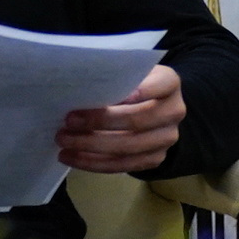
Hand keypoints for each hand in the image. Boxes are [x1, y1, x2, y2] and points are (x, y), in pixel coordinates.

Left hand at [58, 61, 186, 173]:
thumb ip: (115, 78)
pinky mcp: (156, 158)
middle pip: (137, 120)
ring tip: (63, 142)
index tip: (110, 93)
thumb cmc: (133, 84)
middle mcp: (174, 111)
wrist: (155, 108)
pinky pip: (123, 165)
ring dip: (91, 147)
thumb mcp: (129, 73)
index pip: (160, 84)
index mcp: (170, 83)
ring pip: (128, 147)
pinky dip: (94, 163)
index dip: (140, 90)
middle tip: (68, 121)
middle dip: (99, 122)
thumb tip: (80, 91)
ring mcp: (167, 138)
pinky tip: (72, 158)